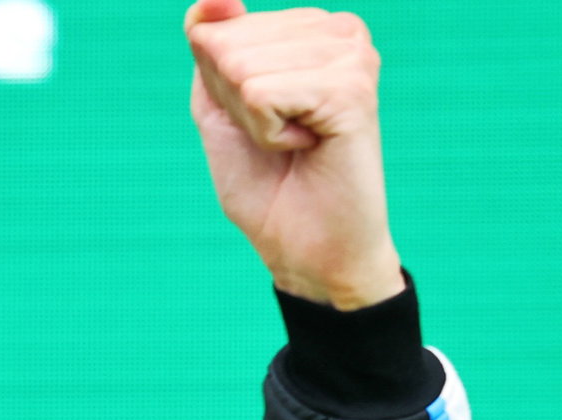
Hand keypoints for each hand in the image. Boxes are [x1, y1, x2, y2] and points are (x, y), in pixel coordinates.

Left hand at [185, 1, 403, 308]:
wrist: (304, 248)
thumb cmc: (267, 183)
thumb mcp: (219, 107)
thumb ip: (209, 48)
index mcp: (310, 30)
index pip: (220, 30)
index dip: (222, 90)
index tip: (262, 122)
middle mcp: (339, 32)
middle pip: (229, 45)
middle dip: (237, 104)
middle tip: (279, 138)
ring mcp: (352, 56)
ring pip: (244, 68)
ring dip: (255, 121)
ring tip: (294, 144)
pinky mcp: (352, 89)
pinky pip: (263, 94)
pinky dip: (269, 133)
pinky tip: (306, 147)